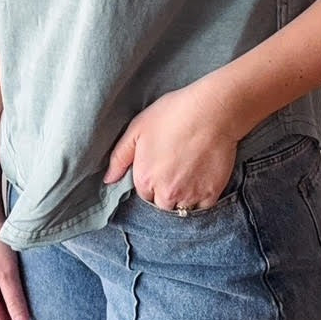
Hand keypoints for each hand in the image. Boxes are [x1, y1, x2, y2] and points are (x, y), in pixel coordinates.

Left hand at [103, 84, 240, 211]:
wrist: (212, 111)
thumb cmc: (173, 114)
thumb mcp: (137, 128)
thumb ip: (119, 158)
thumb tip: (108, 180)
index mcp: (145, 179)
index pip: (143, 193)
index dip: (151, 180)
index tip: (160, 166)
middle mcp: (166, 194)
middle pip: (161, 204)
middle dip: (165, 192)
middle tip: (175, 169)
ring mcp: (190, 195)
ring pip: (181, 208)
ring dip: (182, 197)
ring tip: (189, 173)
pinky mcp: (211, 193)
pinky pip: (202, 207)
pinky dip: (201, 197)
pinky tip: (202, 178)